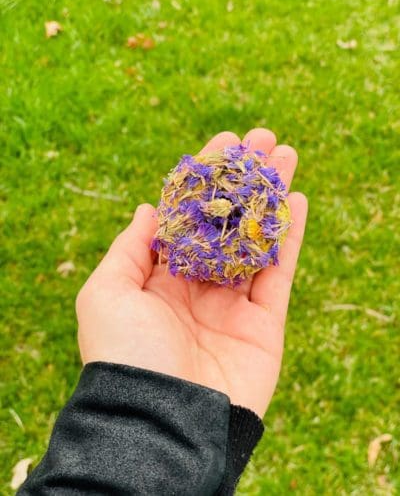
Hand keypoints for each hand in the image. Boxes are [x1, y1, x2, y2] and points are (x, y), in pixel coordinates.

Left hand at [76, 129, 307, 417]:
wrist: (161, 421)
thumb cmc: (124, 354)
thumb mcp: (105, 292)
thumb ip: (129, 248)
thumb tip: (147, 209)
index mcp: (160, 278)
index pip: (188, 216)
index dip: (206, 180)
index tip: (224, 143)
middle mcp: (198, 286)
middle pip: (227, 222)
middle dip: (246, 181)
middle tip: (265, 141)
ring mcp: (233, 304)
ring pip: (257, 240)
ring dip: (273, 198)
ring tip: (287, 157)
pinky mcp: (265, 324)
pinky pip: (281, 273)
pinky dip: (290, 238)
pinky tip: (298, 201)